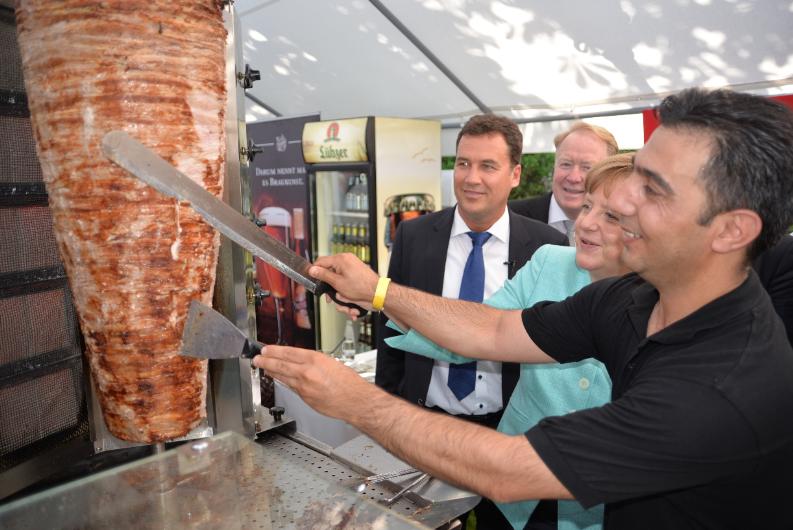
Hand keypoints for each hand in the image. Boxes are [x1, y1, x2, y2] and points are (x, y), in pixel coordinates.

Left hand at [252, 344, 368, 419]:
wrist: (356, 401)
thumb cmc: (349, 382)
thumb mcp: (331, 363)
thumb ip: (314, 362)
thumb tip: (300, 362)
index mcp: (315, 359)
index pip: (289, 352)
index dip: (275, 350)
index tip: (266, 349)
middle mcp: (307, 372)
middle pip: (281, 364)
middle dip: (266, 361)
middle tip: (257, 358)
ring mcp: (304, 386)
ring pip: (283, 377)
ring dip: (271, 371)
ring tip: (262, 367)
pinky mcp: (305, 398)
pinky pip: (291, 388)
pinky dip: (284, 382)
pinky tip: (279, 380)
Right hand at [310, 253, 379, 311]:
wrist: (379, 294)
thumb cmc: (361, 287)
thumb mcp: (337, 283)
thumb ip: (323, 275)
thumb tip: (312, 269)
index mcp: (341, 259)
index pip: (321, 262)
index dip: (315, 272)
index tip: (312, 281)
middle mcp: (346, 262)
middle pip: (330, 275)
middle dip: (330, 290)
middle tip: (330, 299)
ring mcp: (352, 270)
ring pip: (338, 284)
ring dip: (340, 297)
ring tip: (346, 305)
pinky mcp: (356, 278)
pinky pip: (346, 286)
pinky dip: (347, 297)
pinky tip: (352, 307)